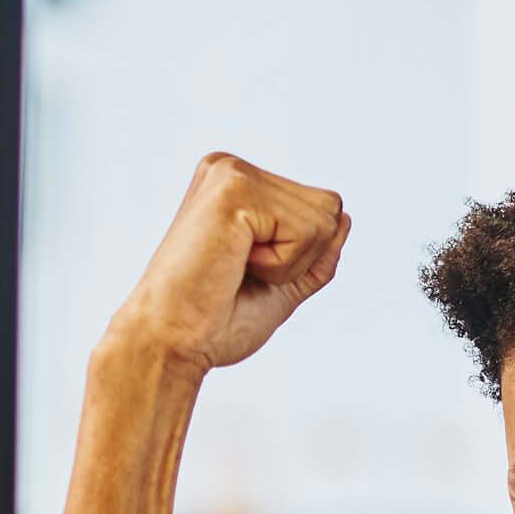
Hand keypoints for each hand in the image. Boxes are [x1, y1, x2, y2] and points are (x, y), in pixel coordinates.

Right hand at [108, 153, 349, 374]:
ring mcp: (231, 174)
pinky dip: (281, 264)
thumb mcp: (282, 284)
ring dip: (290, 262)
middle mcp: (231, 169)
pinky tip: (234, 265)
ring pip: (324, 216)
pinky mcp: (233, 190)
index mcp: (237, 185)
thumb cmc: (213, 321)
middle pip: (328, 205)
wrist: (170, 344)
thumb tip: (344, 216)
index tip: (245, 273)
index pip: (319, 207)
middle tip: (241, 274)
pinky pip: (306, 229)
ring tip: (235, 270)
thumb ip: (315, 252)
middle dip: (301, 256)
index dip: (301, 257)